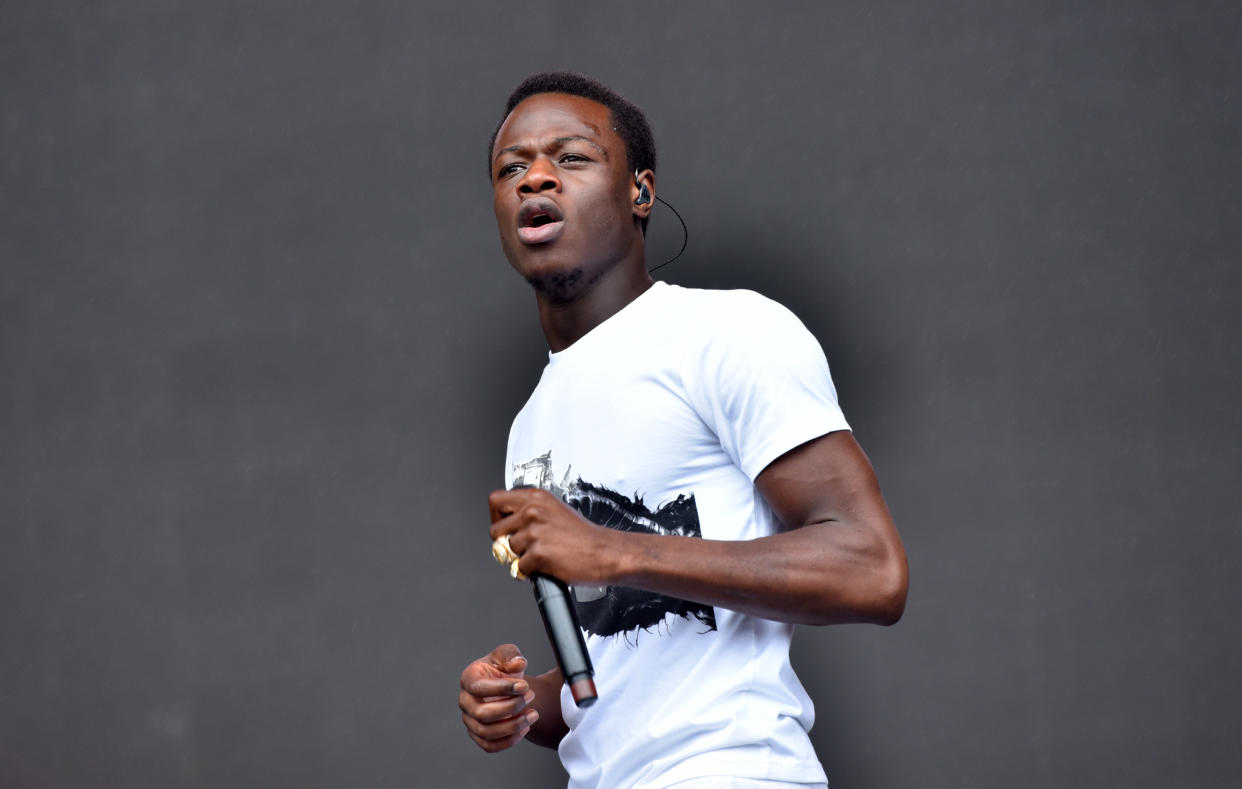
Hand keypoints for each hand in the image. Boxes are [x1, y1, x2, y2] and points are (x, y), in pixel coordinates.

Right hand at [458, 644, 539, 752]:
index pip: (479, 688)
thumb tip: (517, 664)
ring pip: (486, 732)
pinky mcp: (478, 735)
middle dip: (510, 707)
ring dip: (513, 726)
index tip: (524, 686)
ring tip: (533, 714)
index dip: (502, 688)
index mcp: (468, 679)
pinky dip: (509, 741)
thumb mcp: (507, 654)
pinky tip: (525, 728)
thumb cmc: (502, 669)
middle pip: (482, 713)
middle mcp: (465, 701)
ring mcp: (470, 720)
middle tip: (530, 696)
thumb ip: (511, 655)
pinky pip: (489, 746)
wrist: (506, 685)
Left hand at [489, 488, 622, 584]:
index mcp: (537, 497)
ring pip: (506, 550)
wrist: (604, 552)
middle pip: (495, 529)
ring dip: (519, 557)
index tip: (504, 526)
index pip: (496, 500)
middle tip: (520, 547)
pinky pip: (518, 567)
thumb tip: (507, 523)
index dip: (496, 516)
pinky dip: (528, 571)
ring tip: (539, 556)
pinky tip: (543, 566)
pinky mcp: (538, 554)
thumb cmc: (584, 536)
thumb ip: (530, 512)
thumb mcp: (555, 511)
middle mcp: (533, 511)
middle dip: (504, 542)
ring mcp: (535, 532)